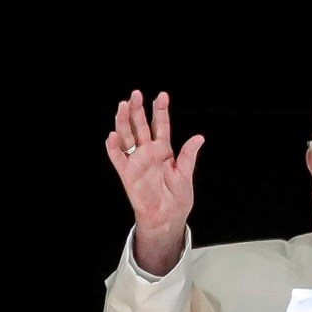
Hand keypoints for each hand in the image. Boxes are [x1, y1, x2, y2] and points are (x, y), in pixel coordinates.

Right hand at [105, 91, 202, 275]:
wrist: (168, 218)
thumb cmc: (177, 198)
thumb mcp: (185, 174)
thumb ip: (188, 155)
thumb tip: (199, 137)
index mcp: (163, 150)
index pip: (160, 126)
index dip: (160, 111)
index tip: (162, 96)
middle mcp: (148, 153)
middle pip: (140, 127)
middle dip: (138, 110)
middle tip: (136, 94)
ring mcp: (137, 162)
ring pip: (128, 137)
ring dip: (124, 122)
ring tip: (123, 106)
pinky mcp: (128, 174)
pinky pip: (118, 159)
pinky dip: (114, 148)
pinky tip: (112, 135)